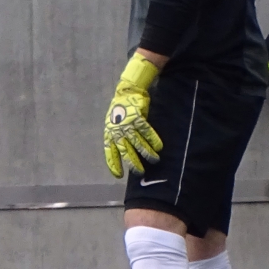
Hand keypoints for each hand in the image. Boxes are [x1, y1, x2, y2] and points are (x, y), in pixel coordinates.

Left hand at [103, 52, 162, 177]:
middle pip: (124, 150)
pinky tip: (159, 147)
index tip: (118, 176)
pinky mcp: (138, 117)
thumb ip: (117, 137)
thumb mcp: (113, 124)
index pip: (109, 152)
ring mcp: (127, 124)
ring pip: (137, 142)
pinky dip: (153, 140)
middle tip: (140, 172)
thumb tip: (126, 152)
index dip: (114, 164)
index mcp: (109, 133)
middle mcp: (117, 130)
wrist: (127, 92)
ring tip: (154, 160)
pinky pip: (146, 131)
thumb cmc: (120, 110)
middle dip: (132, 162)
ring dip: (146, 153)